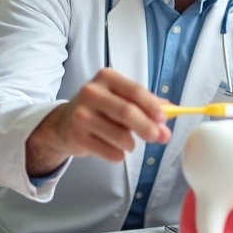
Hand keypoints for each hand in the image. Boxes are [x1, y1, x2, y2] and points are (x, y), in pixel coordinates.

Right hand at [35, 68, 171, 164]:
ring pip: (120, 135)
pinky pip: (110, 152)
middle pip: (127, 112)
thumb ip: (146, 106)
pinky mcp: (77, 137)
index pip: (134, 90)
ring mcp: (81, 115)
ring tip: (129, 142)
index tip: (164, 118)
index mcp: (106, 77)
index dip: (152, 106)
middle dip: (147, 127)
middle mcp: (91, 92)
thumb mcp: (120, 98)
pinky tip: (114, 149)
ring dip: (131, 144)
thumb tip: (170, 118)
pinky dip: (119, 155)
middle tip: (159, 137)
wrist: (63, 125)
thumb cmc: (100, 109)